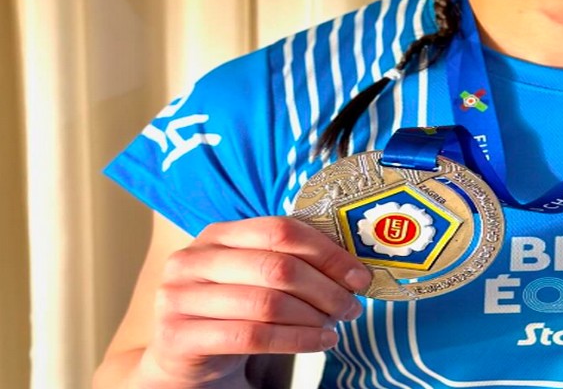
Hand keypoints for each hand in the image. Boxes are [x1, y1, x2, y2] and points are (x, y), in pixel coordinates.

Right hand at [139, 216, 371, 385]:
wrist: (185, 357)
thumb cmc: (232, 310)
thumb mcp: (256, 277)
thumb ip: (291, 261)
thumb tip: (354, 269)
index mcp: (218, 234)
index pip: (281, 230)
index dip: (327, 252)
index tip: (359, 275)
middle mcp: (192, 260)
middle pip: (277, 267)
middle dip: (325, 288)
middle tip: (352, 306)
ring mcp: (179, 297)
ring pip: (267, 304)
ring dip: (313, 317)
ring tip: (337, 326)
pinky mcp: (178, 336)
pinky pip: (251, 336)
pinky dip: (296, 340)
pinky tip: (321, 342)